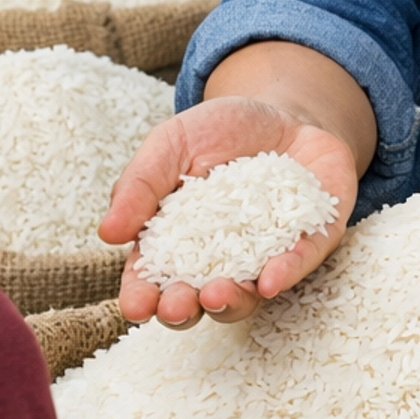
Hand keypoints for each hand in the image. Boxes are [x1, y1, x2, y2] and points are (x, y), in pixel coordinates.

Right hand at [100, 96, 358, 326]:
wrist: (285, 109)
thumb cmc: (219, 129)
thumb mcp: (171, 143)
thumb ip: (139, 184)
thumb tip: (108, 234)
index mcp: (177, 241)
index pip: (153, 278)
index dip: (142, 296)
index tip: (136, 306)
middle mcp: (221, 260)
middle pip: (197, 300)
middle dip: (184, 310)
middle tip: (176, 306)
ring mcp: (267, 255)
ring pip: (247, 294)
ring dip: (231, 302)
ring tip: (217, 294)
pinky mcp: (311, 240)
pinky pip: (299, 263)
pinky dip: (285, 272)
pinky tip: (270, 279)